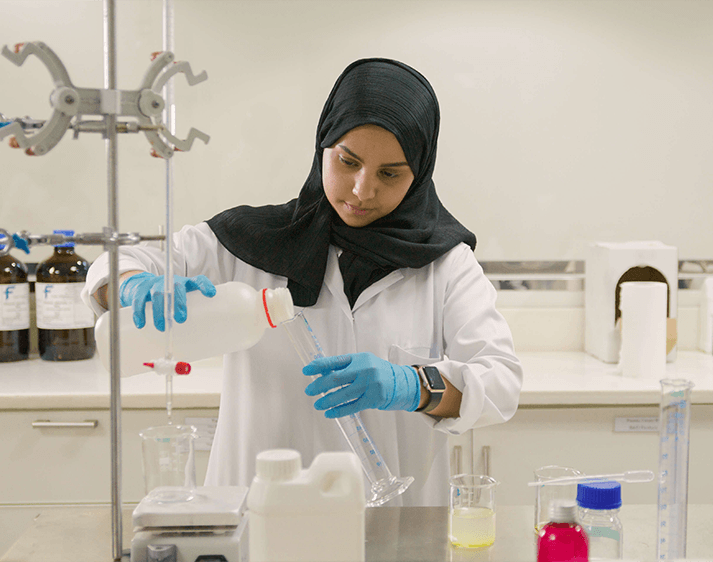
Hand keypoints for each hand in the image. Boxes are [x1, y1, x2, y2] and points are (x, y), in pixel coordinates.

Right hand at [120, 272, 215, 330]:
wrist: (142, 285)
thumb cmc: (168, 297)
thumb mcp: (181, 300)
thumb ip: (190, 312)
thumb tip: (201, 338)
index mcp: (185, 284)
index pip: (197, 280)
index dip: (204, 285)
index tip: (211, 293)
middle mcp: (171, 281)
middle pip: (176, 287)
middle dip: (179, 303)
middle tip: (181, 319)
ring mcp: (155, 284)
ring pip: (157, 294)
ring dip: (159, 312)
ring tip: (161, 327)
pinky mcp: (141, 290)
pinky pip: (139, 300)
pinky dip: (139, 313)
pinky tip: (141, 324)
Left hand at [303, 352, 420, 417]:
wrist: (404, 383)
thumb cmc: (381, 373)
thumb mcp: (364, 363)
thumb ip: (346, 368)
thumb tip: (323, 374)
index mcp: (359, 358)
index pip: (335, 361)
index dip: (319, 366)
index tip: (306, 371)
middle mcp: (364, 369)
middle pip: (336, 379)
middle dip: (319, 386)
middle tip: (309, 391)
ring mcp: (370, 384)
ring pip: (342, 394)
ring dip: (327, 400)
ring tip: (317, 404)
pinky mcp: (374, 399)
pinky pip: (352, 406)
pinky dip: (339, 411)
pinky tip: (329, 413)